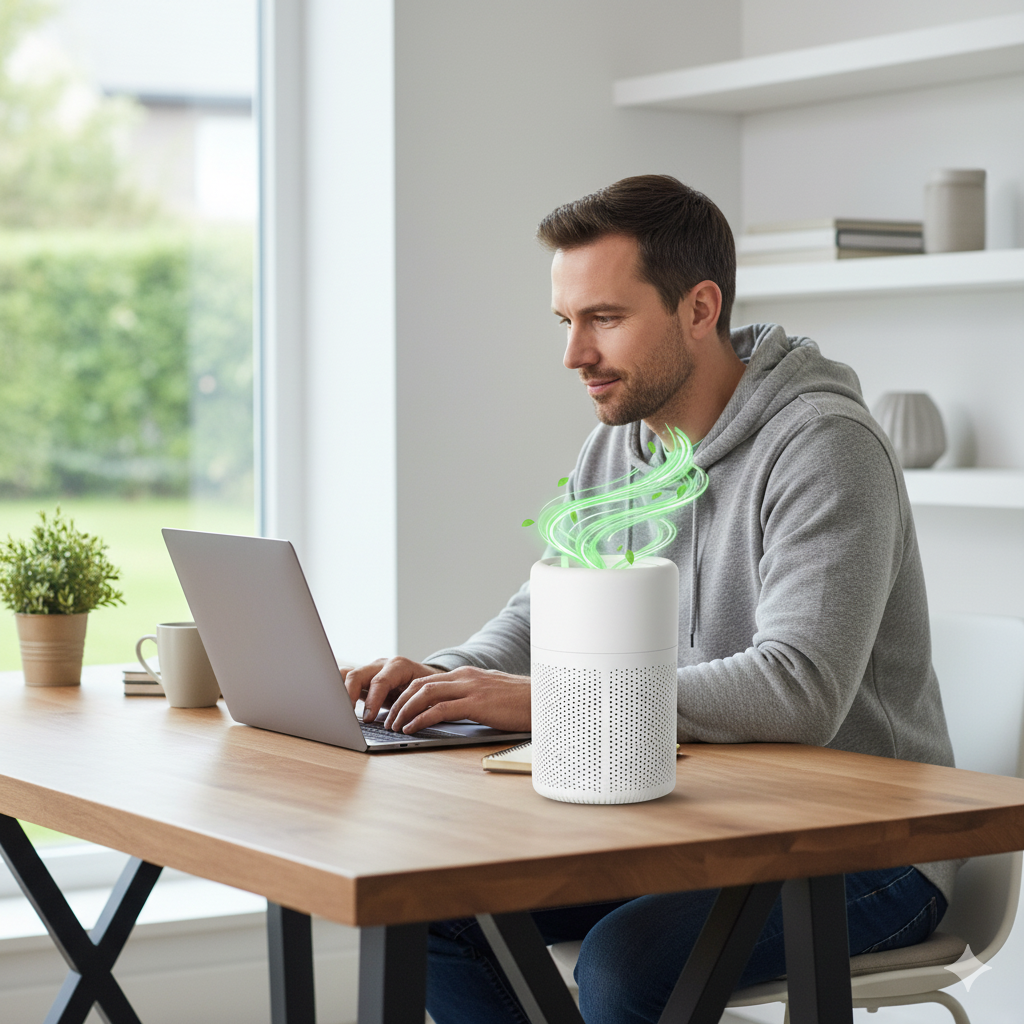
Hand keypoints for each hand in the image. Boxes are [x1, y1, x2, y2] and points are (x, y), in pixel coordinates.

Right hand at [343, 657, 440, 722]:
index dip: (372, 700)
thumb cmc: (429, 688)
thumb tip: (407, 722)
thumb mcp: (426, 695)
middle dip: (349, 695)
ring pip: (347, 675)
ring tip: (335, 709)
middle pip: (357, 675)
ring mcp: (370, 670)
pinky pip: (346, 681)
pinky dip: (339, 691)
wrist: (430, 680)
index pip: (380, 681)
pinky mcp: (364, 679)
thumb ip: (415, 705)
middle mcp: (381, 665)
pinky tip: (336, 705)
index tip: (367, 719)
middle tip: (346, 716)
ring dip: (339, 692)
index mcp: (399, 666)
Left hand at [384, 666, 530, 734]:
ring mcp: (470, 688)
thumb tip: (452, 711)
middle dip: (400, 702)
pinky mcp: (476, 703)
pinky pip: (440, 709)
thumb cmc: (521, 702)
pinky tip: (412, 728)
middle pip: (420, 685)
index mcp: (467, 674)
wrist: (545, 700)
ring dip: (405, 710)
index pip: (427, 680)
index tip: (395, 709)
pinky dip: (421, 718)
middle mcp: (465, 677)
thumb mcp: (490, 695)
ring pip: (425, 694)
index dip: (406, 694)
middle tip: (388, 719)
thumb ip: (470, 698)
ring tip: (395, 725)